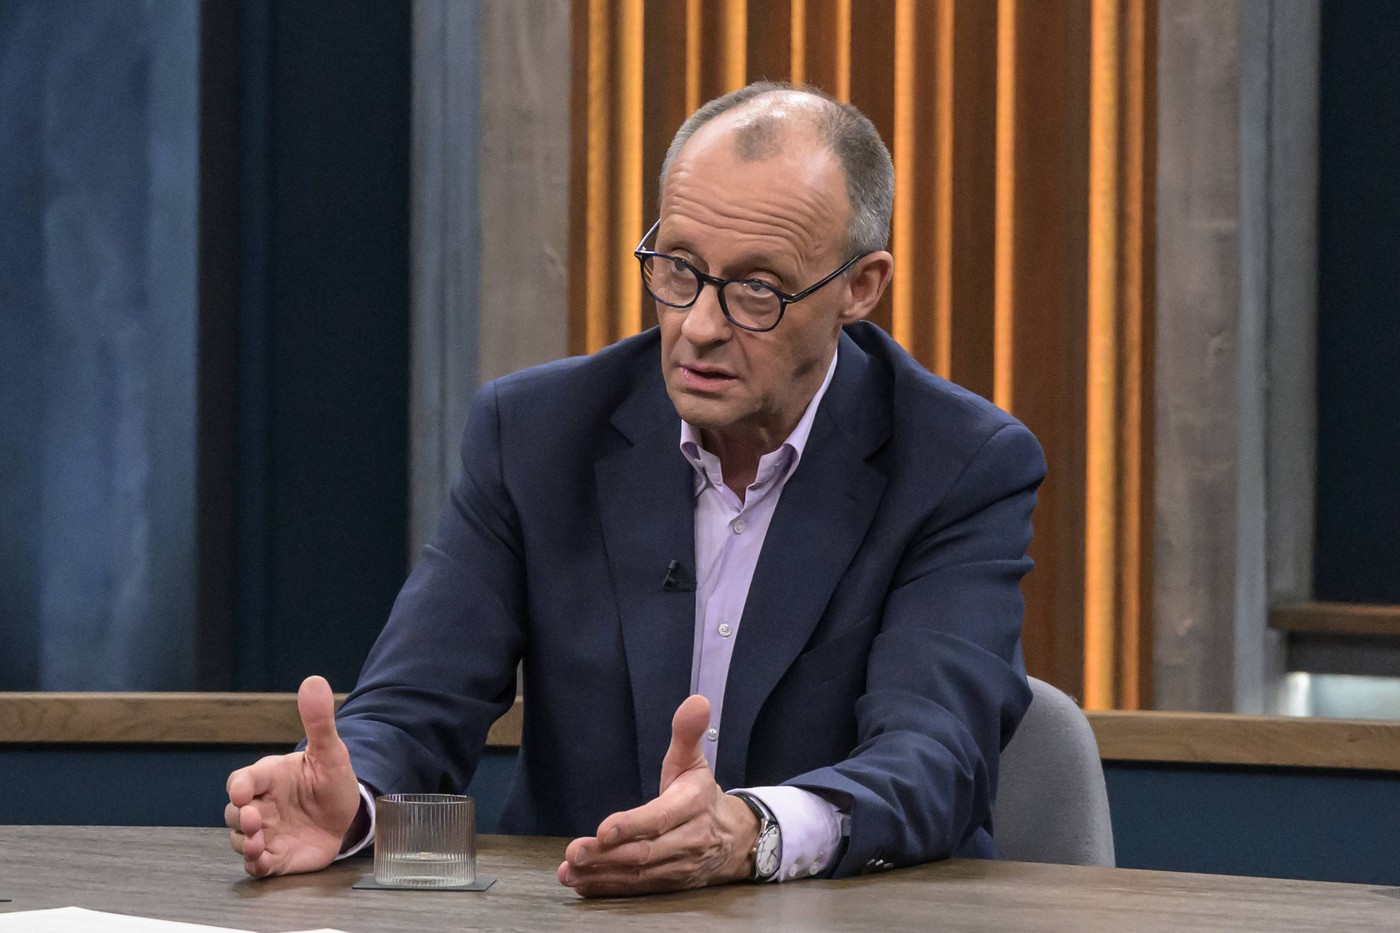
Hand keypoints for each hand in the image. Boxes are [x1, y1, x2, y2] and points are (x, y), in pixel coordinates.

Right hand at [224, 675, 361, 876]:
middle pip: (234, 813)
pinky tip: (263, 861)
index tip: (243, 792)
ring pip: (240, 840)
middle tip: (255, 819)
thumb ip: (319, 721)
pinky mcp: (275, 857)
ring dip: (244, 843)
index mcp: (269, 778)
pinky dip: (255, 865)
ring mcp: (265, 833)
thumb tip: (314, 681)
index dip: (239, 786)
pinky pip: (256, 865)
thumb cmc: (331, 780)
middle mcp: (261, 805)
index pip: (242, 780)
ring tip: (258, 843)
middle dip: (239, 817)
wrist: (347, 814)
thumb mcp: (330, 751)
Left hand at [558, 694, 760, 896]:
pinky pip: (638, 889)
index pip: (661, 818)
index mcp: (692, 805)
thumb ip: (687, 733)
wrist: (736, 839)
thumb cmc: (702, 796)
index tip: (605, 829)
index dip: (632, 825)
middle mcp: (688, 840)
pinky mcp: (671, 884)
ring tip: (570, 871)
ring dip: (602, 874)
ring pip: (639, 874)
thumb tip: (697, 702)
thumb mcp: (694, 761)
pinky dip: (609, 888)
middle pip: (645, 851)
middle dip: (607, 854)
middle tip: (574, 852)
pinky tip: (583, 884)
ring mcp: (680, 866)